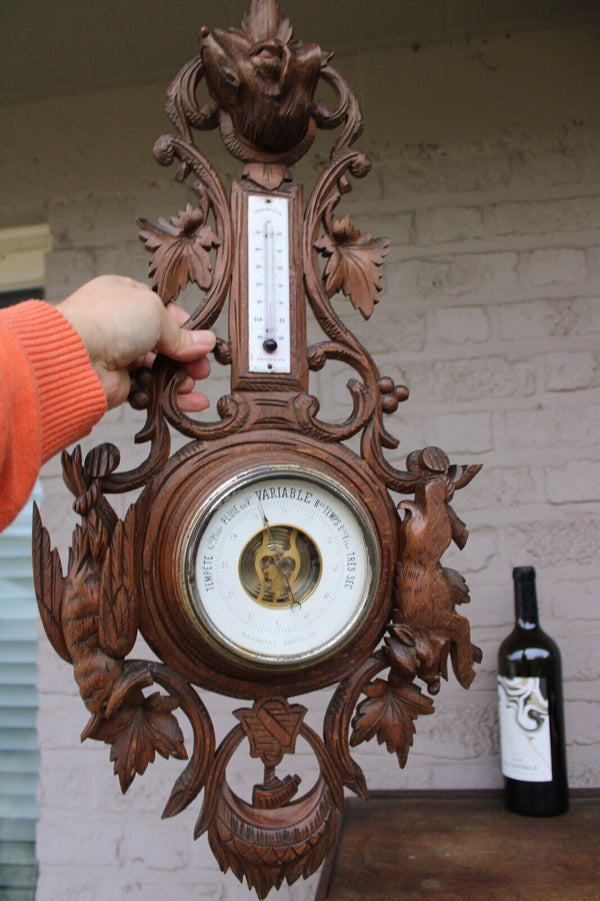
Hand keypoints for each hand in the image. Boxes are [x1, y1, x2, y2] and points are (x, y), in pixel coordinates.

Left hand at [57, 275, 215, 410]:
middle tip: (202, 369)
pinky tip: (184, 402)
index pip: (164, 312)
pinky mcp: (119, 383)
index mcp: (127, 297)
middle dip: (186, 358)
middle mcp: (122, 325)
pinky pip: (149, 392)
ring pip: (158, 370)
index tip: (203, 343)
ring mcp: (119, 355)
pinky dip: (167, 398)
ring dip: (179, 379)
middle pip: (164, 344)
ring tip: (192, 385)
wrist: (77, 357)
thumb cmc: (107, 320)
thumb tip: (205, 342)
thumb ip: (181, 333)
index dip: (186, 329)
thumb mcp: (155, 312)